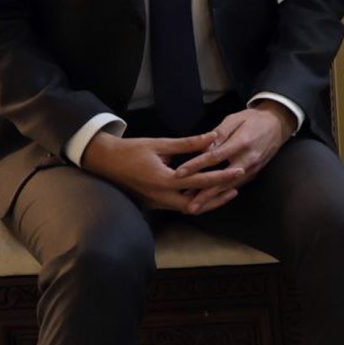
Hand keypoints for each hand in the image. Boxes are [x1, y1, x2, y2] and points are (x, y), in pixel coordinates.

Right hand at [81, 127, 243, 214]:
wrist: (104, 161)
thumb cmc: (131, 150)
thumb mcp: (160, 144)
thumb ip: (188, 144)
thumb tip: (214, 137)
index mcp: (163, 180)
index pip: (199, 181)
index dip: (221, 177)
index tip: (239, 171)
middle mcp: (160, 196)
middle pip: (196, 205)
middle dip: (217, 199)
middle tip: (236, 187)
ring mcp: (156, 203)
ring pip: (187, 208)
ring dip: (206, 201)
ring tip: (226, 190)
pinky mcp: (153, 203)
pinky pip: (178, 205)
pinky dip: (193, 200)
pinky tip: (205, 191)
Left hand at [168, 104, 297, 210]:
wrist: (279, 124)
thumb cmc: (253, 119)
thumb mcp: (234, 119)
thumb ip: (218, 134)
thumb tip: (202, 148)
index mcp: (242, 142)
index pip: (214, 156)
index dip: (196, 165)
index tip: (179, 173)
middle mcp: (248, 159)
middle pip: (222, 179)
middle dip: (205, 194)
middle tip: (188, 206)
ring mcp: (253, 168)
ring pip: (229, 187)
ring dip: (212, 198)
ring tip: (194, 207)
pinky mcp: (254, 173)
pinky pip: (235, 186)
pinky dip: (221, 194)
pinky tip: (209, 199)